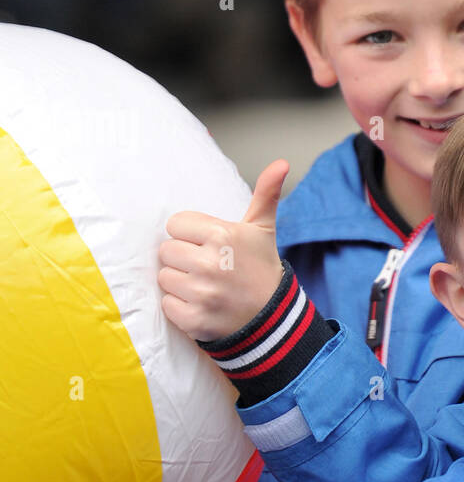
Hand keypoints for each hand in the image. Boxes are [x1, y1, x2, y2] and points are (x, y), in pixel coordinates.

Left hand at [158, 160, 288, 341]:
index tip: (209, 245)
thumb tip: (281, 163)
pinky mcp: (194, 319)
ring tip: (204, 285)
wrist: (272, 317)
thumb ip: (265, 194)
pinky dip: (181, 307)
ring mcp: (201, 293)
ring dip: (180, 283)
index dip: (190, 235)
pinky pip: (167, 304)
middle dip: (184, 258)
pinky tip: (202, 304)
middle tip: (207, 267)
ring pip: (164, 277)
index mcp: (222, 235)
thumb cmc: (261, 268)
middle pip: (166, 251)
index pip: (175, 224)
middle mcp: (210, 263)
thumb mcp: (262, 229)